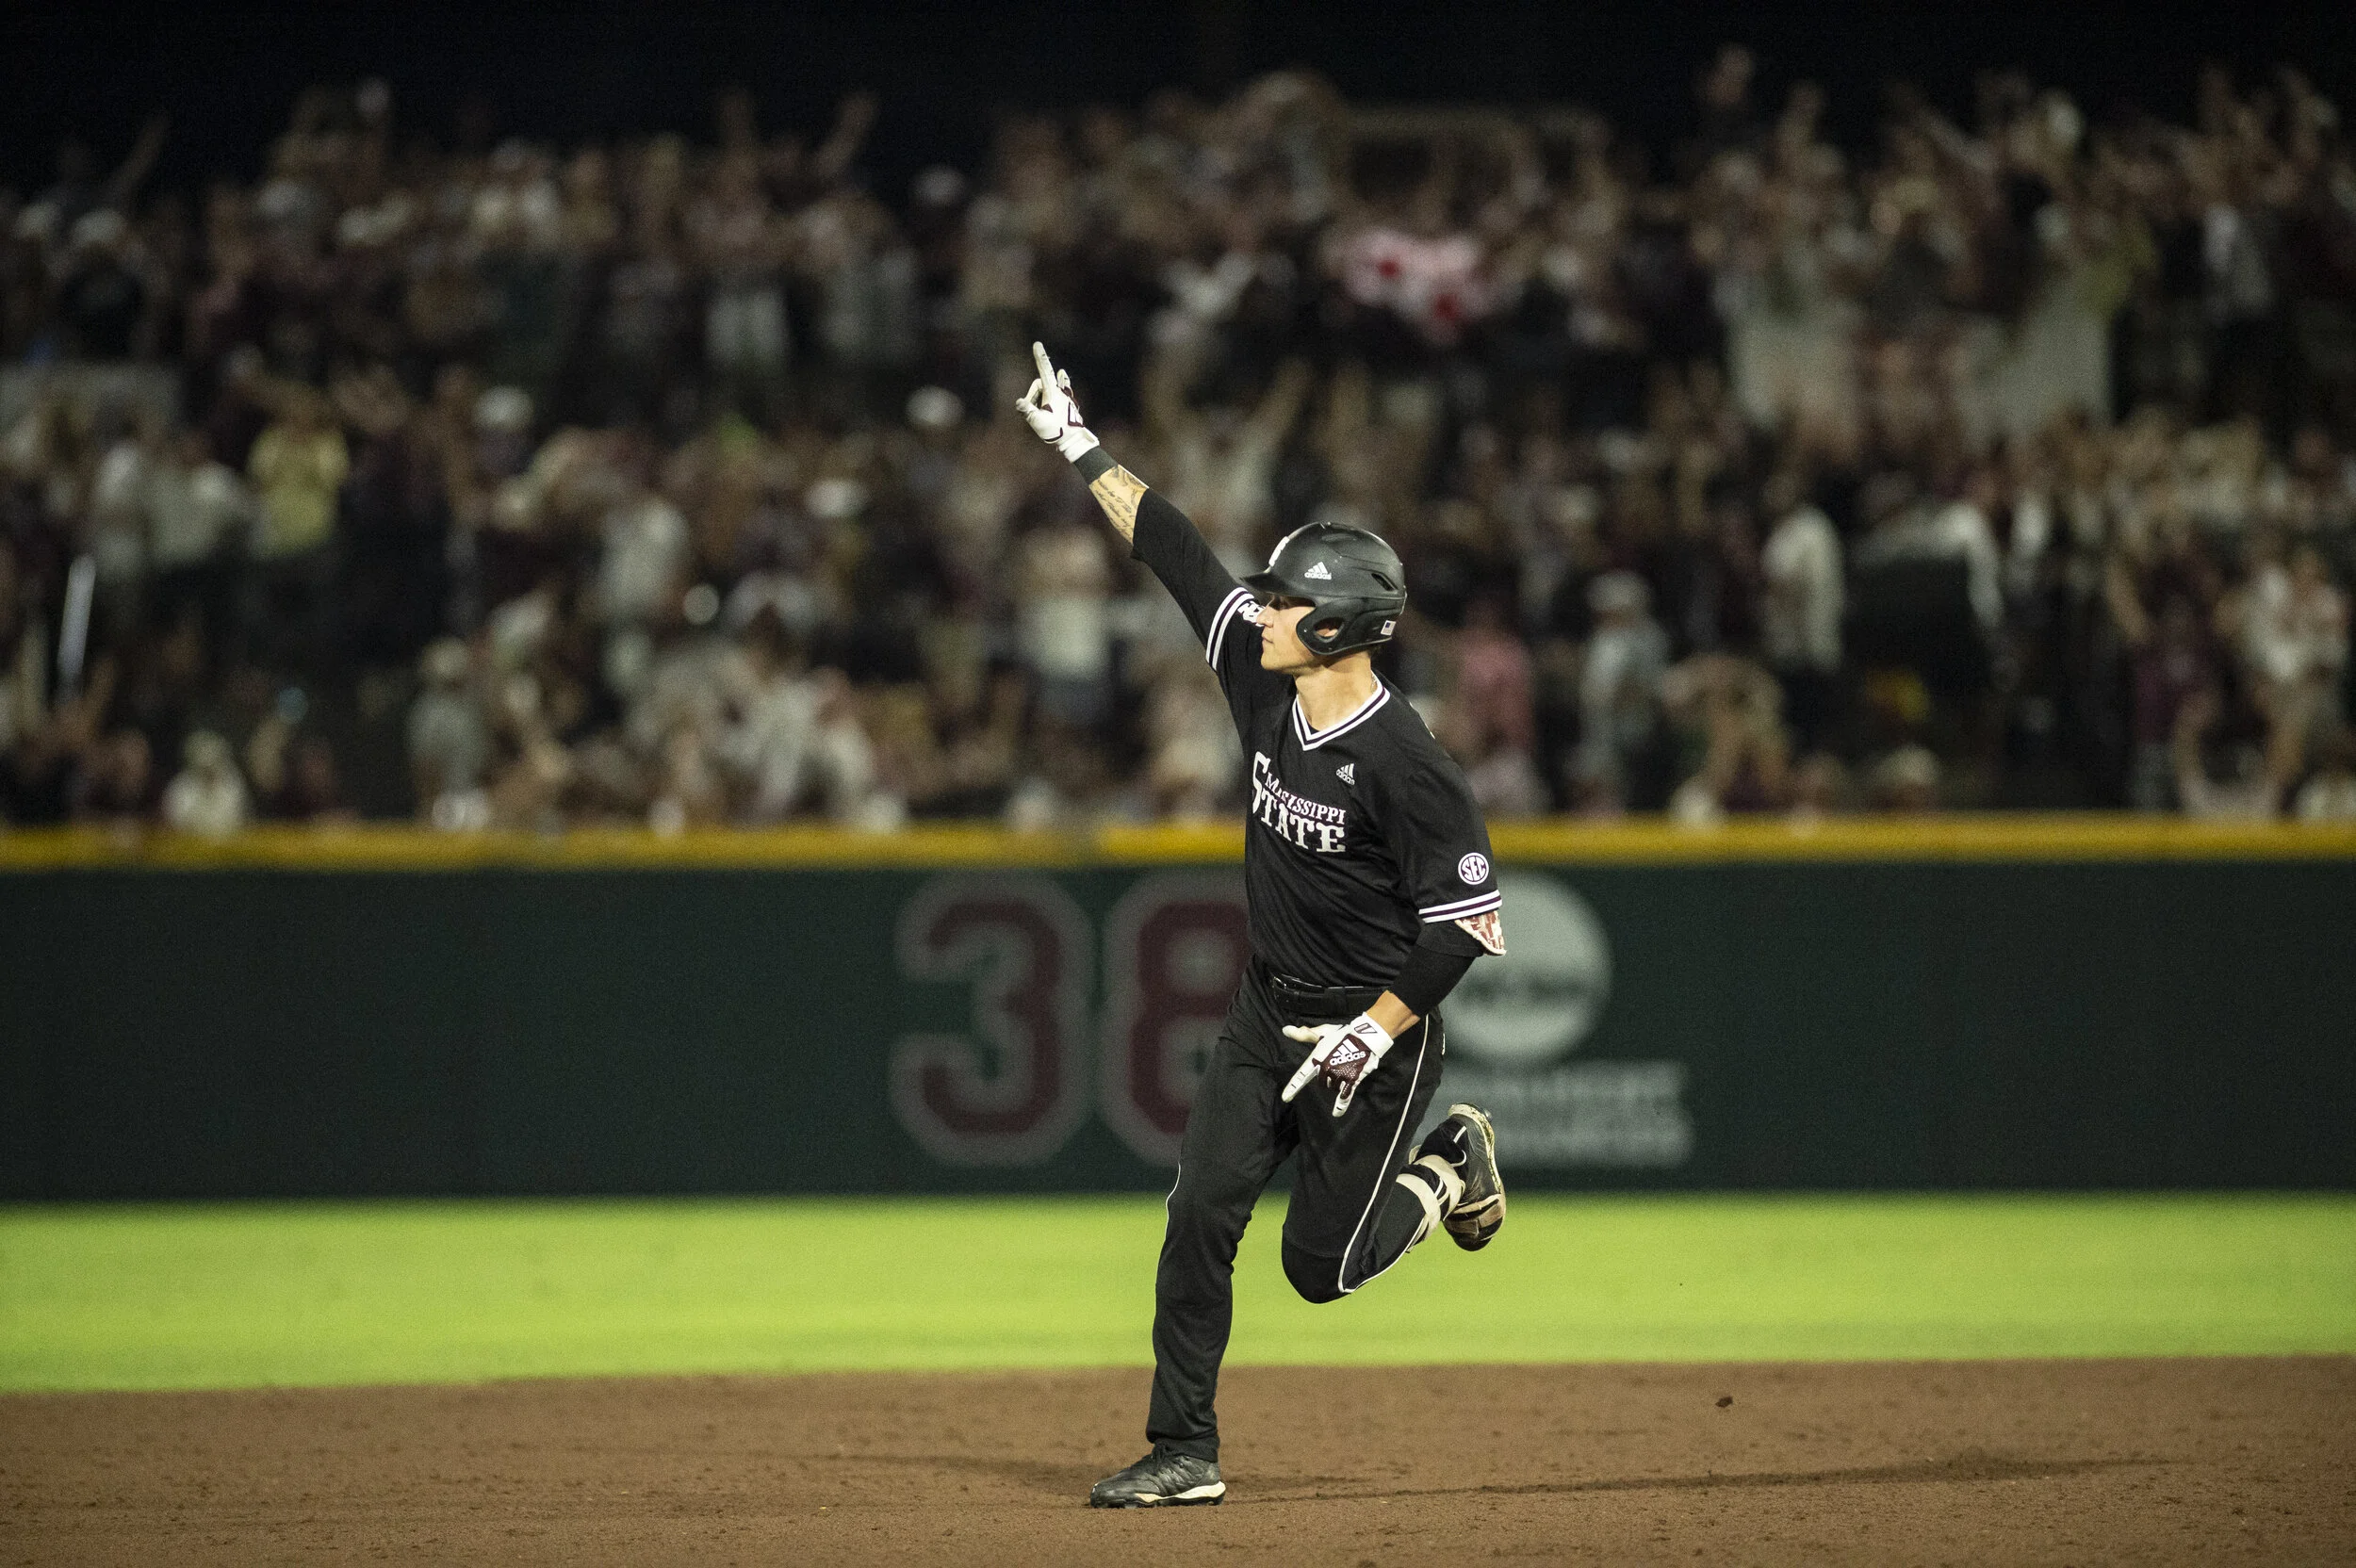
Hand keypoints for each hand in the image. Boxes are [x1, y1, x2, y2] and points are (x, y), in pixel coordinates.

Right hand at [1015, 341, 1099, 461]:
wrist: (1074, 440)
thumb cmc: (1056, 431)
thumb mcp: (1039, 422)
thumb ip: (1028, 411)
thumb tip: (1018, 402)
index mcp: (1053, 392)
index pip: (1044, 370)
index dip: (1040, 357)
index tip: (1037, 344)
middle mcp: (1060, 390)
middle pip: (1038, 384)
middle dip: (1032, 395)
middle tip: (1034, 413)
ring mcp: (1064, 395)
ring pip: (1045, 389)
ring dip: (1039, 398)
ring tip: (1044, 415)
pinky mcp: (1066, 400)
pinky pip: (1061, 386)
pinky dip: (1060, 381)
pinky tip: (1063, 373)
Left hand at [1281, 1013, 1394, 1116]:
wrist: (1364, 1037)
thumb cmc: (1342, 1034)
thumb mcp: (1322, 1033)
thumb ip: (1304, 1035)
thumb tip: (1285, 1030)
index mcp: (1316, 1059)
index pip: (1301, 1076)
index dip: (1293, 1088)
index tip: (1285, 1098)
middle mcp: (1325, 1069)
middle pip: (1320, 1083)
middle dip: (1326, 1076)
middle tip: (1336, 1061)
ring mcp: (1339, 1076)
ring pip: (1332, 1087)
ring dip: (1336, 1081)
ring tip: (1345, 1065)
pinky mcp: (1352, 1081)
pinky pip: (1344, 1097)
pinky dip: (1341, 1106)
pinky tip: (1336, 1114)